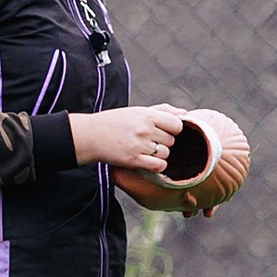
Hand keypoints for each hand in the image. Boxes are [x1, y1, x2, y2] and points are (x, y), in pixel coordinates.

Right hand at [70, 104, 187, 171]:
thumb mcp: (138, 111)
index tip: (164, 130)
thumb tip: (185, 113)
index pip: (177, 124)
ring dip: (160, 154)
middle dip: (164, 141)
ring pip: (166, 153)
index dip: (173, 129)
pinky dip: (157, 165)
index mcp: (147, 115)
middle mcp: (145, 129)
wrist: (91, 135)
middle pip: (171, 140)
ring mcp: (140, 145)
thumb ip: (163, 110)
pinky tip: (149, 161)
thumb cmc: (115, 122)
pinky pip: (158, 166)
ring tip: (146, 150)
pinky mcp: (134, 160)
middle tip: (150, 140)